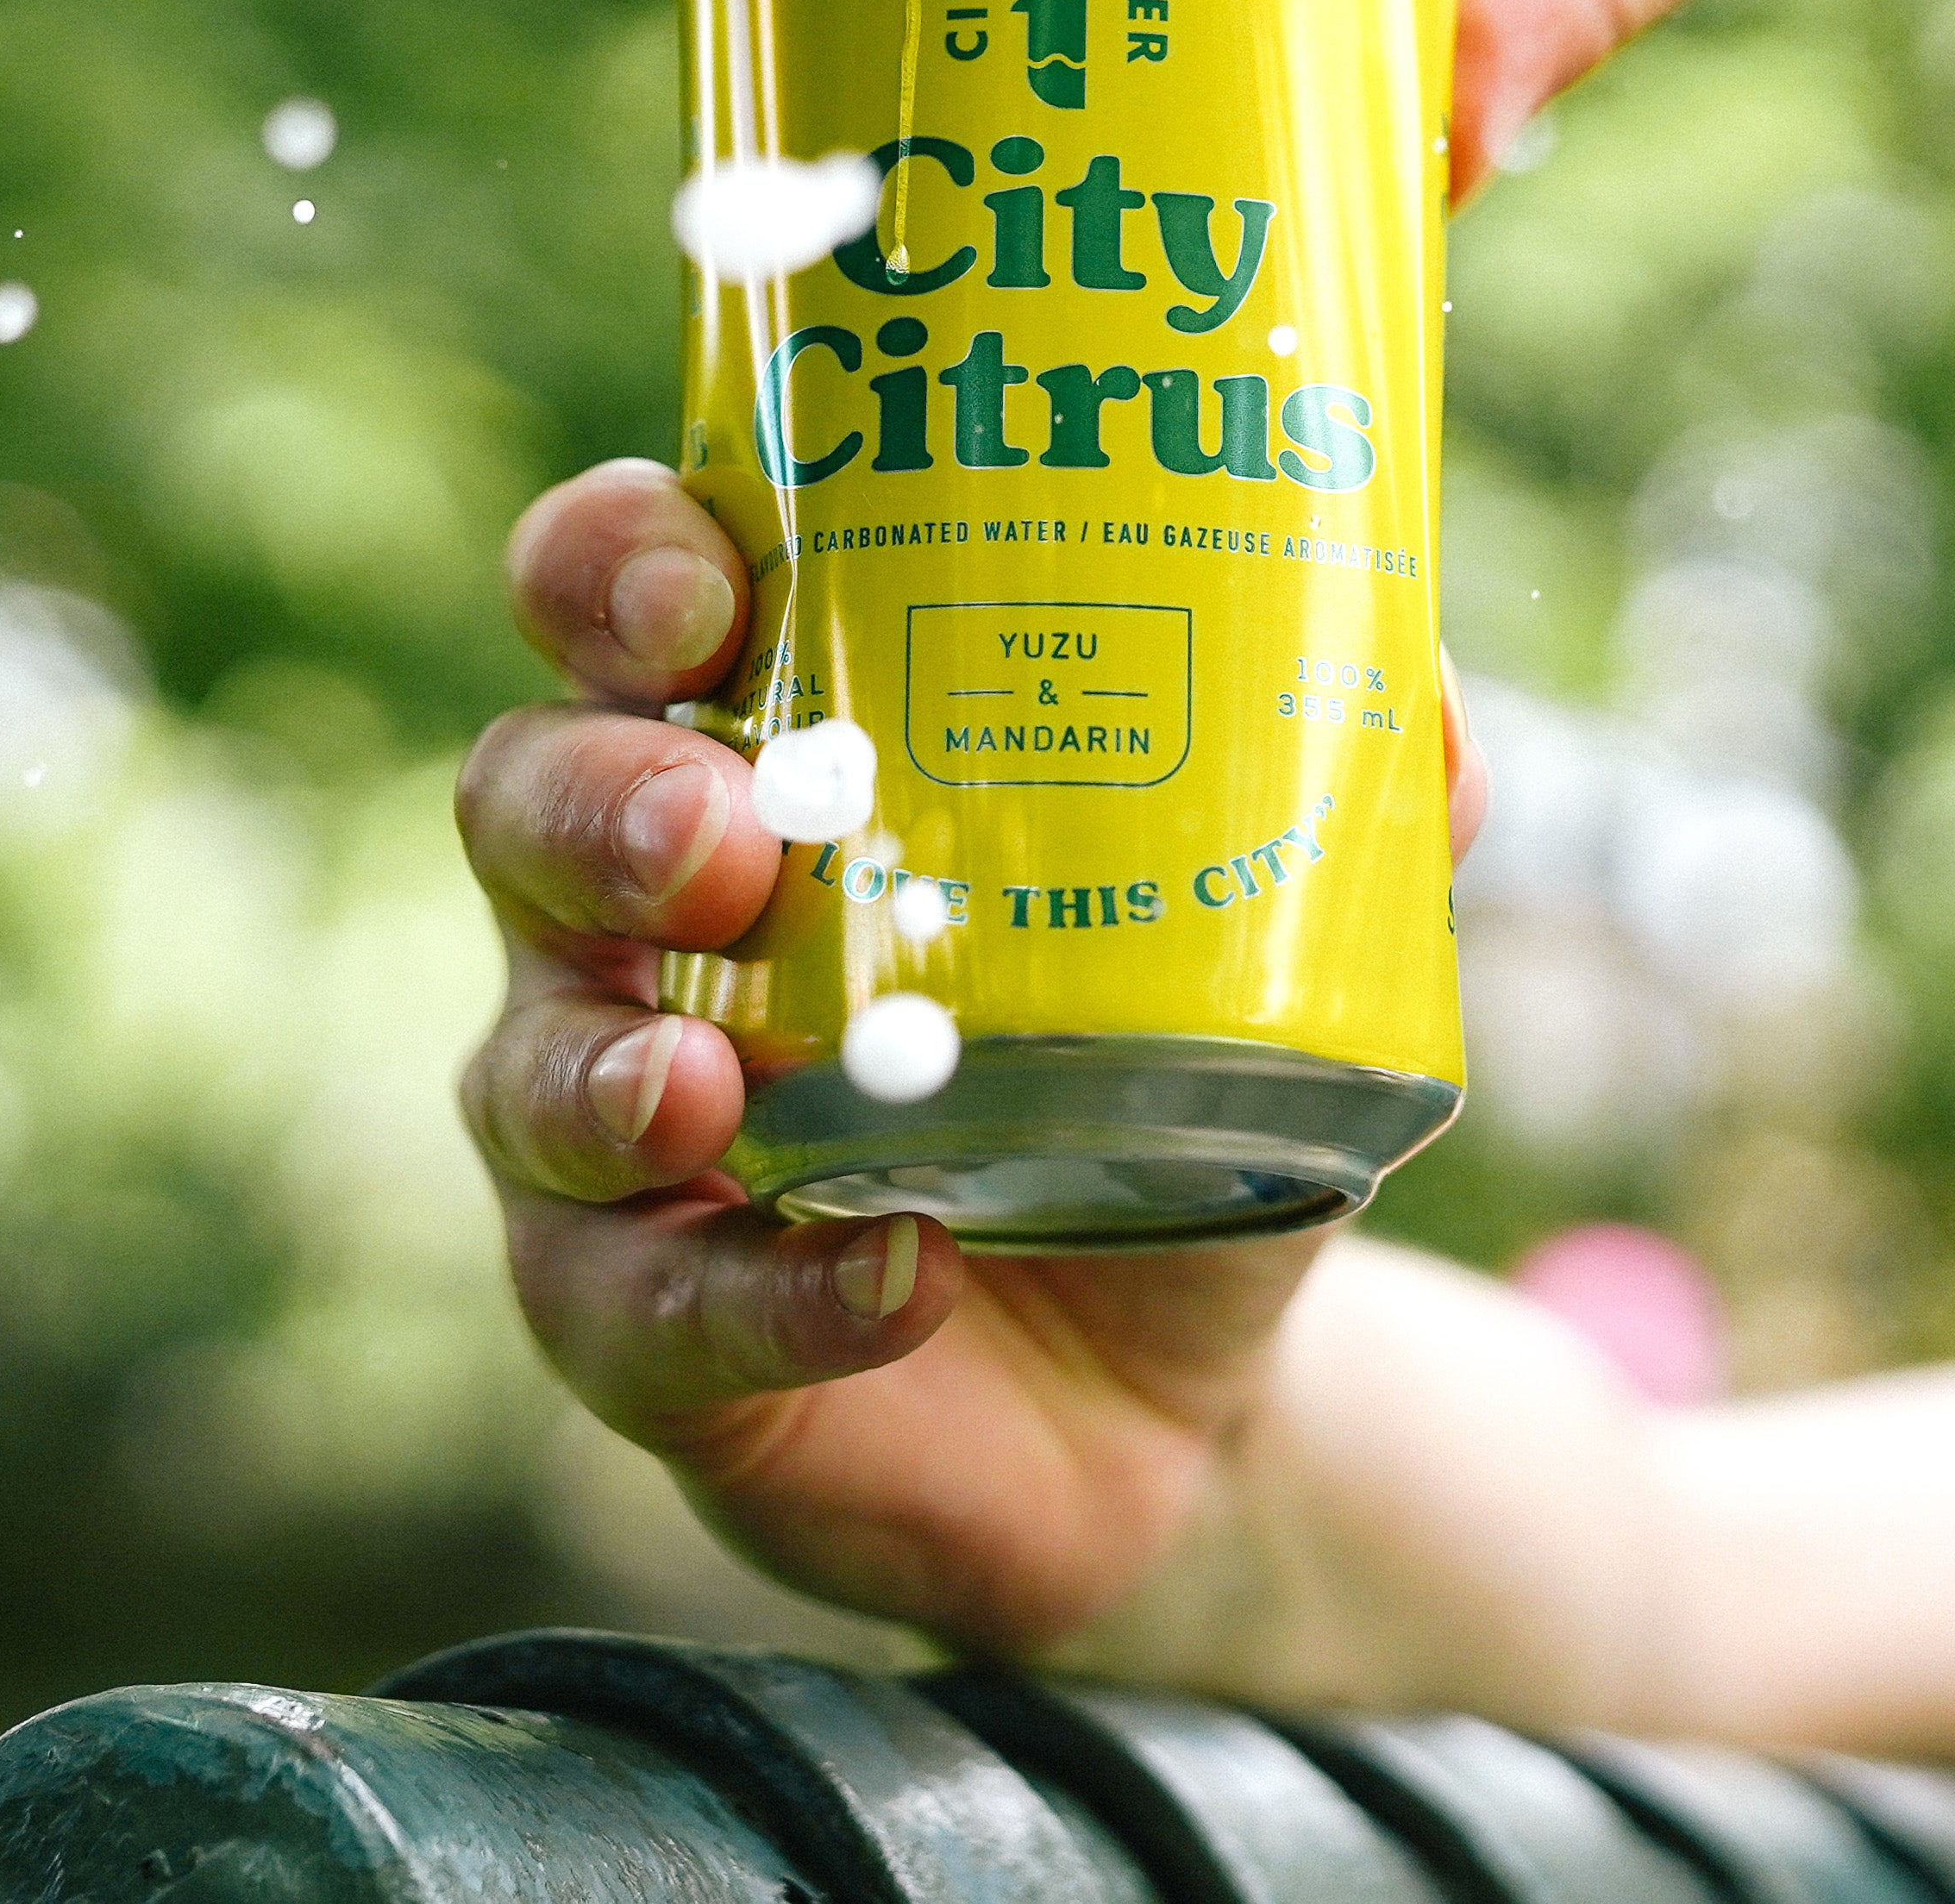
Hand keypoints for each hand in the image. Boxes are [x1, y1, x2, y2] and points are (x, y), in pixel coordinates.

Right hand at [453, 456, 1491, 1640]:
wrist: (1179, 1390)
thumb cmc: (1167, 1081)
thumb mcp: (1271, 930)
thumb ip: (1344, 804)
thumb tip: (1430, 693)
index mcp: (764, 751)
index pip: (623, 602)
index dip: (623, 563)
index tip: (711, 582)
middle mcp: (645, 920)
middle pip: (524, 799)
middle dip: (599, 800)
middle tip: (721, 831)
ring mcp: (620, 1132)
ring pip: (526, 1066)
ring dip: (604, 1062)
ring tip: (703, 1082)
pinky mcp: (646, 1328)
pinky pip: (647, 1310)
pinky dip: (770, 1295)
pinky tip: (891, 1275)